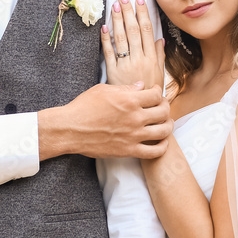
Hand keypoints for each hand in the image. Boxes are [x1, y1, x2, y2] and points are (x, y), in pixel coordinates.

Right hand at [38, 82, 172, 159]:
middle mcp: (135, 117)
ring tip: (166, 123)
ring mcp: (133, 135)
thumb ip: (126, 88)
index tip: (155, 92)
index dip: (158, 92)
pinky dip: (162, 147)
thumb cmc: (83, 107)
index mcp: (129, 100)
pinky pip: (154, 152)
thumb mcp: (104, 89)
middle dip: (165, 107)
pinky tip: (161, 142)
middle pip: (163, 111)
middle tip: (162, 107)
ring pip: (164, 131)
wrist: (70, 129)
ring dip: (168, 125)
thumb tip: (141, 86)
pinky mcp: (129, 150)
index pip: (157, 94)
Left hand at [102, 0, 165, 88]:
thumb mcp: (159, 74)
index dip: (143, 14)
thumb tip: (160, 40)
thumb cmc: (150, 91)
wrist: (140, 111)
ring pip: (122, 38)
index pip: (148, 30)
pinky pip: (109, 53)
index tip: (139, 0)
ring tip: (115, 6)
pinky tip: (104, 27)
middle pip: (134, 31)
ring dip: (118, 21)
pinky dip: (106, 39)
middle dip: (129, 12)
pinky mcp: (113, 72)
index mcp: (152, 58)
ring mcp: (126, 65)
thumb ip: (159, 56)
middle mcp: (140, 59)